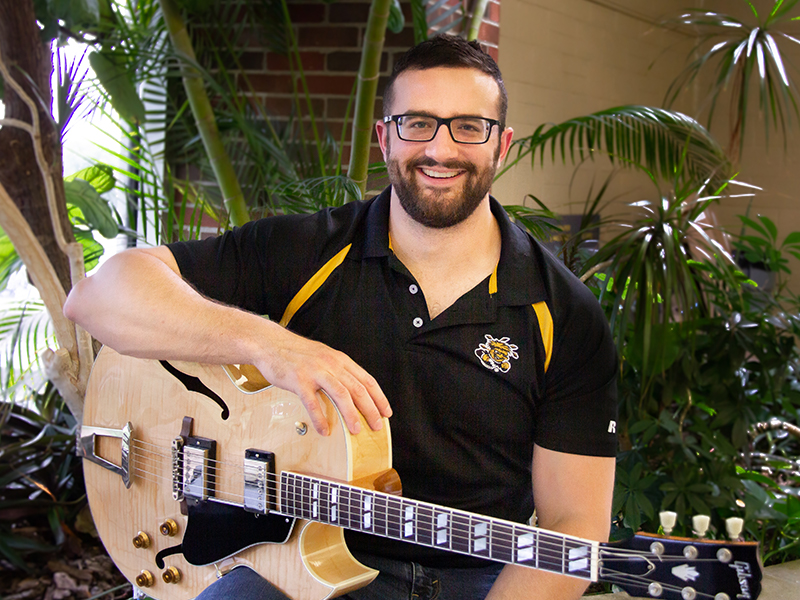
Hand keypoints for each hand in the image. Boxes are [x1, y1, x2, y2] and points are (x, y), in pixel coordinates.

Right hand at [253, 322, 391, 436]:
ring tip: (356, 430)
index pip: (366, 380)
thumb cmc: (297, 354)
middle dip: (370, 409)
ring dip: (351, 414)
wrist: (270, 343)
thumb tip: (354, 392)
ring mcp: (315, 372)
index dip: (379, 397)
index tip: (386, 412)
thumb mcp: (324, 357)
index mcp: (340, 360)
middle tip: (377, 426)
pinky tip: (325, 430)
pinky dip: (320, 419)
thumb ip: (339, 371)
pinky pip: (313, 402)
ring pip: (341, 394)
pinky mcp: (299, 380)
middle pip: (358, 389)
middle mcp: (331, 364)